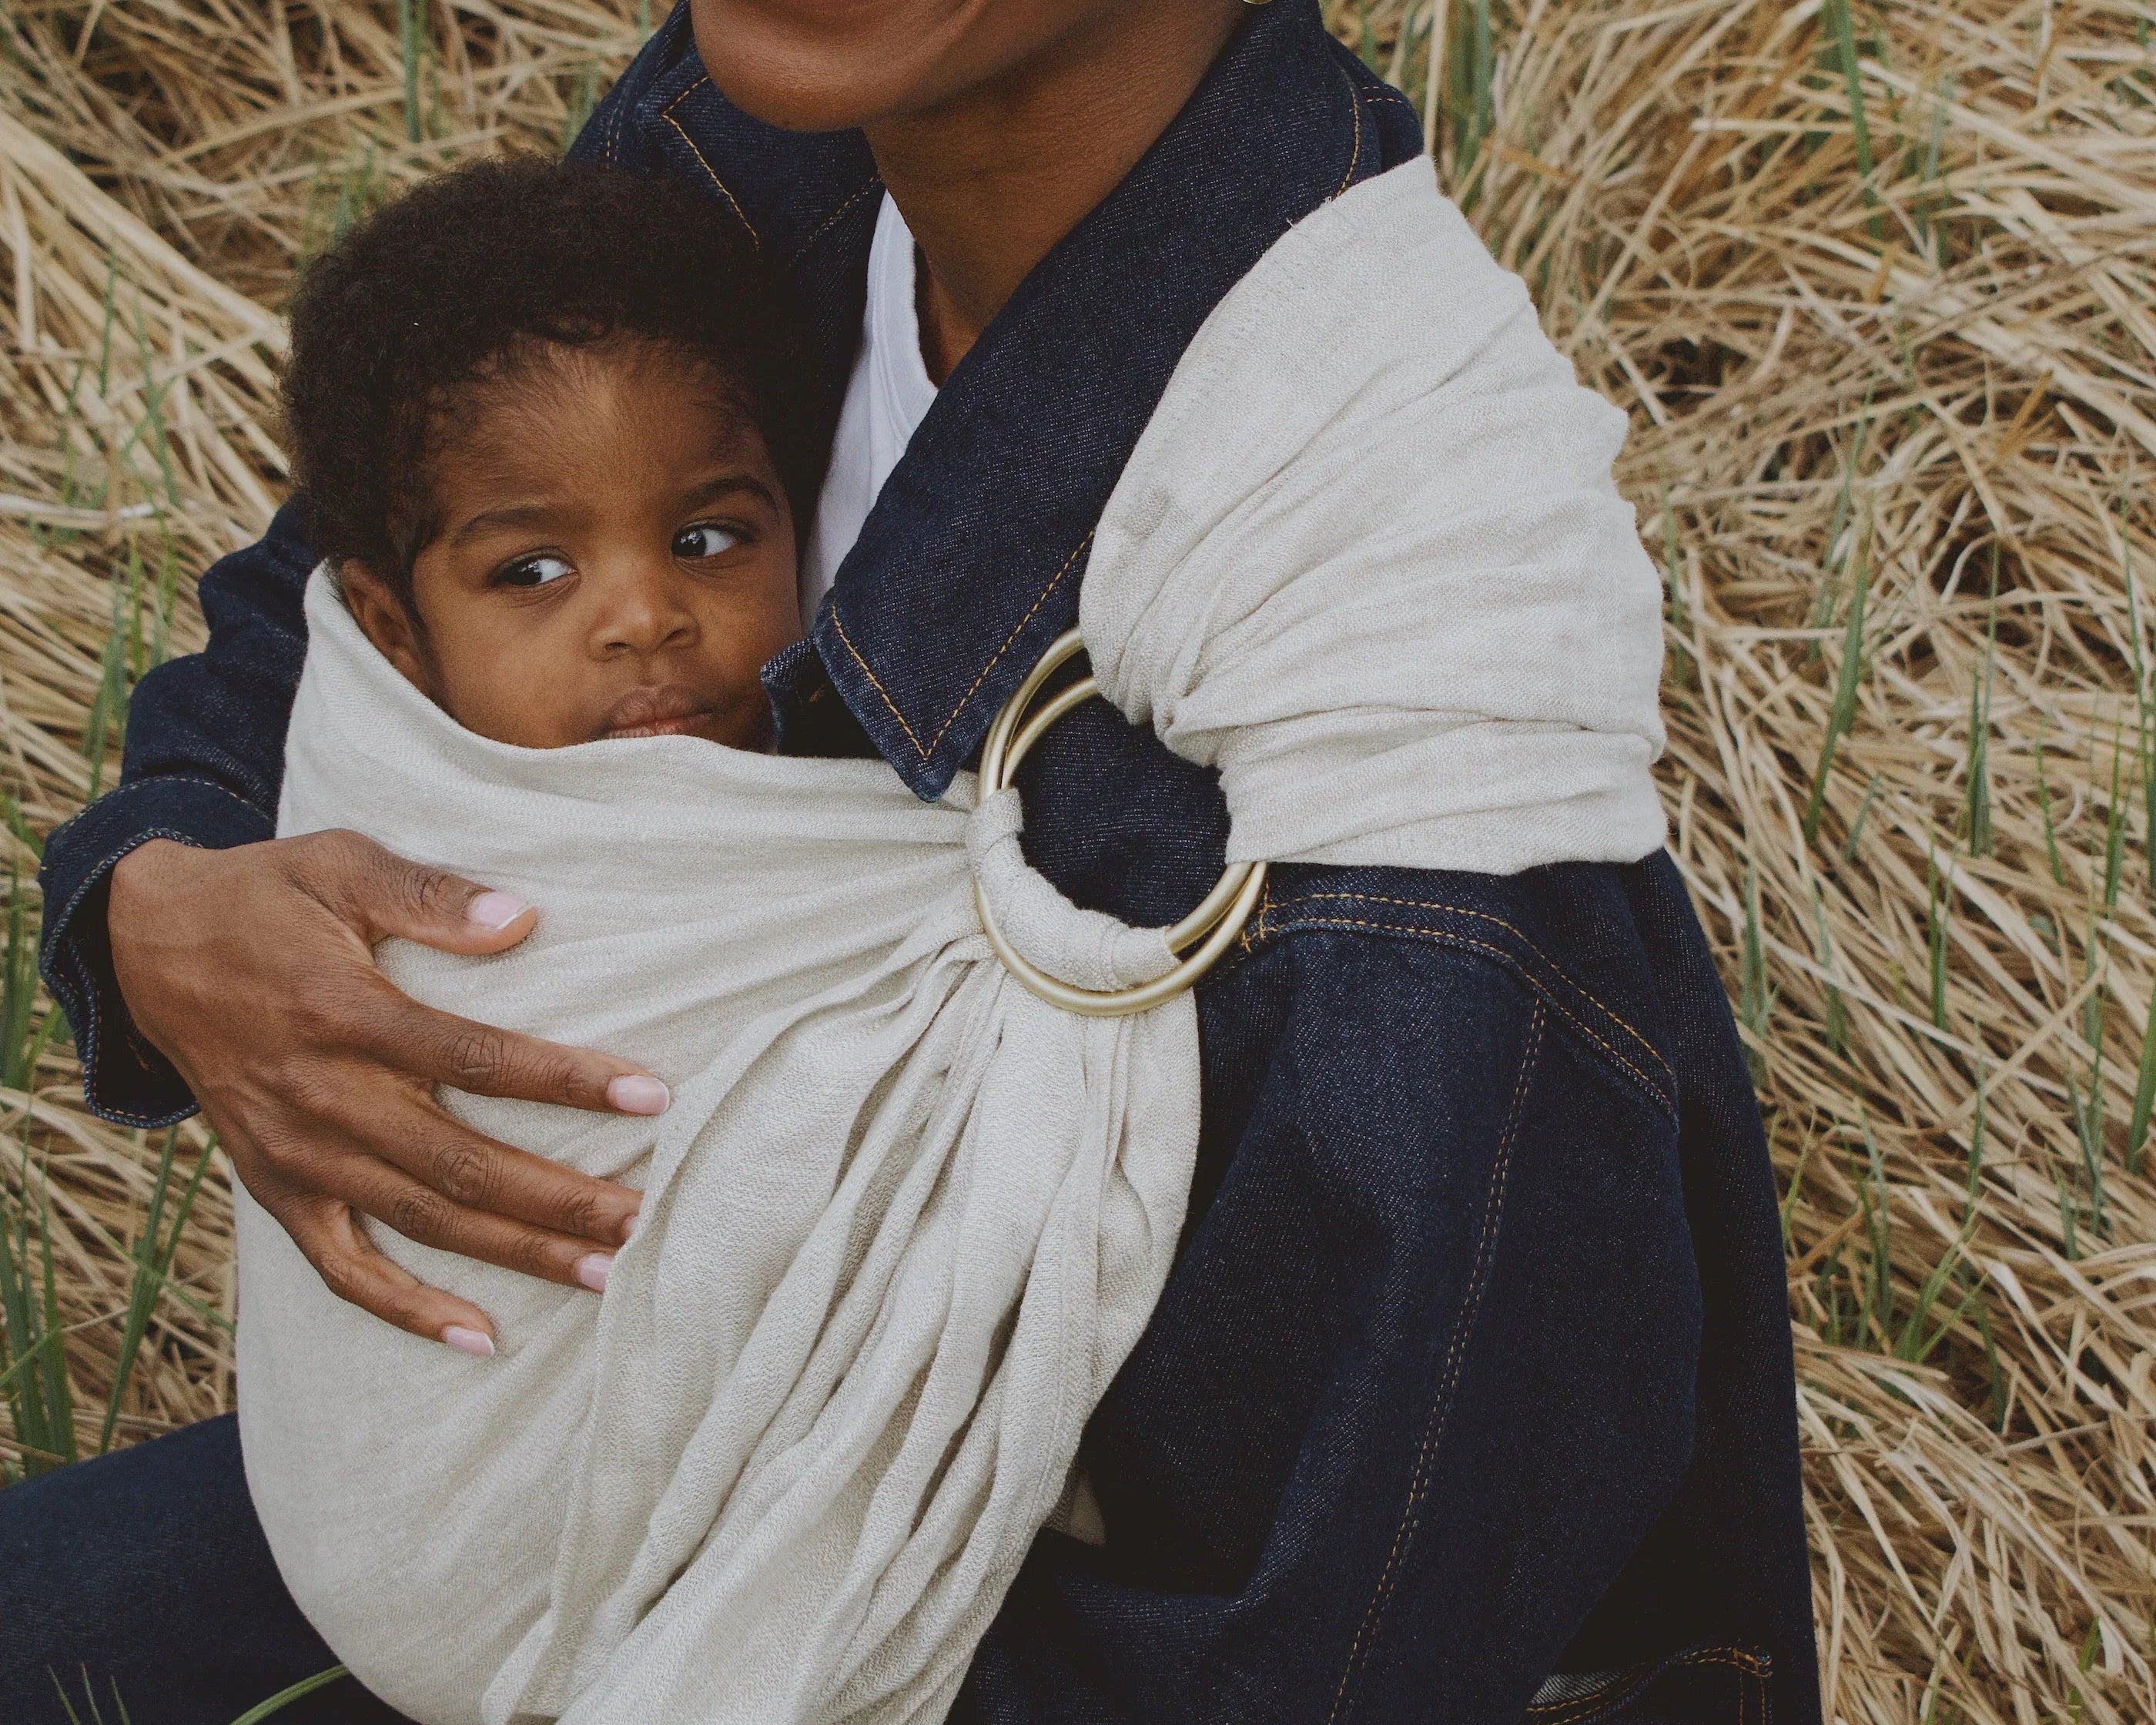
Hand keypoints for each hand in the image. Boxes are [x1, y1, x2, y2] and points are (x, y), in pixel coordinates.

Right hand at [107, 832, 666, 1353]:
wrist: (146, 945)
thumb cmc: (266, 897)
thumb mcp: (340, 865)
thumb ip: (428, 893)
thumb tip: (519, 919)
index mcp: (343, 1015)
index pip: (475, 1059)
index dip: (565, 1081)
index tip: (651, 1097)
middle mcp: (321, 1097)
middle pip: (461, 1163)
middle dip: (561, 1198)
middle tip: (647, 1220)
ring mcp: (298, 1154)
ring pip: (423, 1221)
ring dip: (516, 1254)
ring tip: (606, 1274)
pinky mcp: (278, 1188)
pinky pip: (343, 1269)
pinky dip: (409, 1310)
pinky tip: (483, 1338)